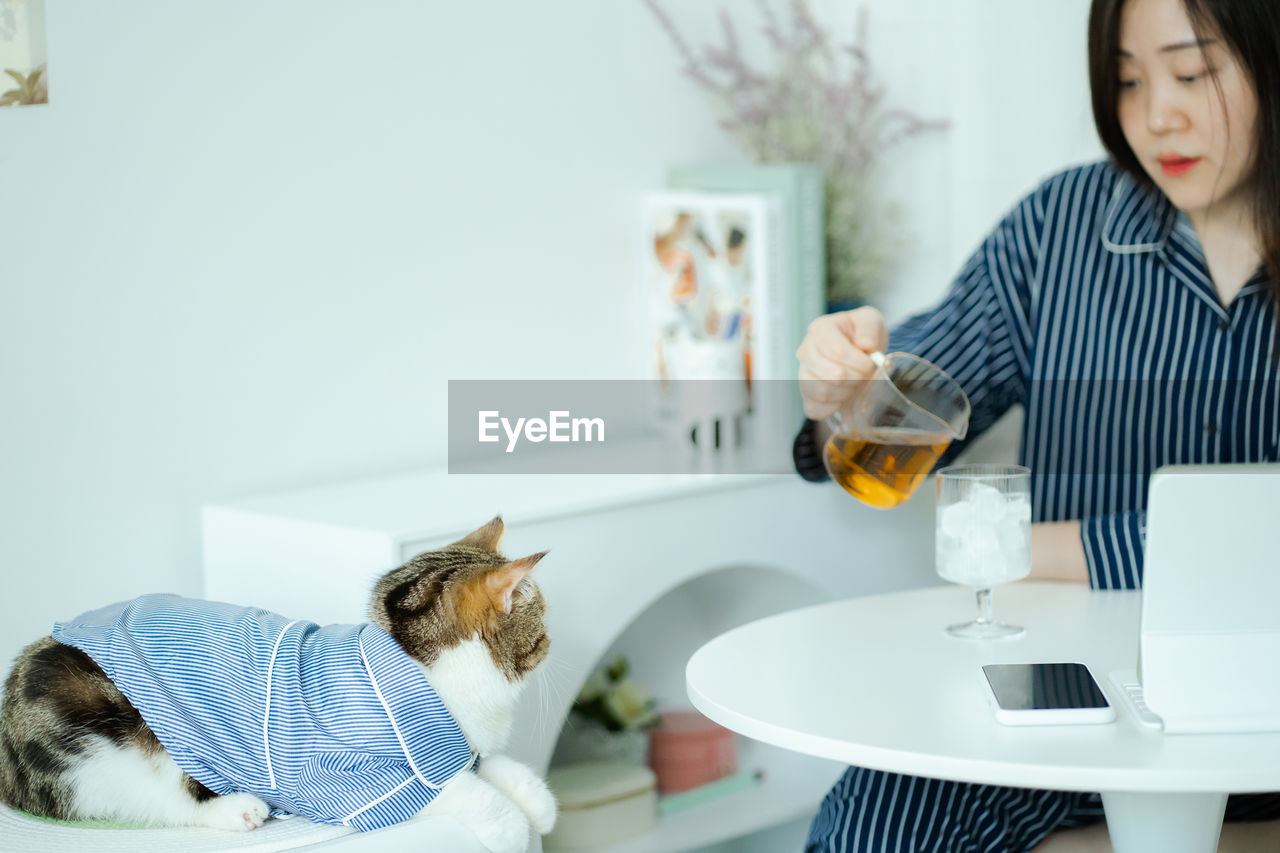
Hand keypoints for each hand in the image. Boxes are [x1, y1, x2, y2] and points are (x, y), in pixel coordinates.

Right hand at [796, 306, 887, 420]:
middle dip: (857, 378)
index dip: (860, 362)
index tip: (870, 363)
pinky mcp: (806, 395)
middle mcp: (806, 351)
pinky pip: (814, 409)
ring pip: (823, 392)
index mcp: (820, 329)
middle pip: (832, 374)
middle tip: (864, 374)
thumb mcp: (870, 320)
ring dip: (847, 392)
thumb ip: (869, 327)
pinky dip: (833, 407)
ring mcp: (803, 374)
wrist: (858, 352)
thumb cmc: (861, 335)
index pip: (838, 351)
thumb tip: (864, 344)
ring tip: (854, 383)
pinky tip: (843, 396)